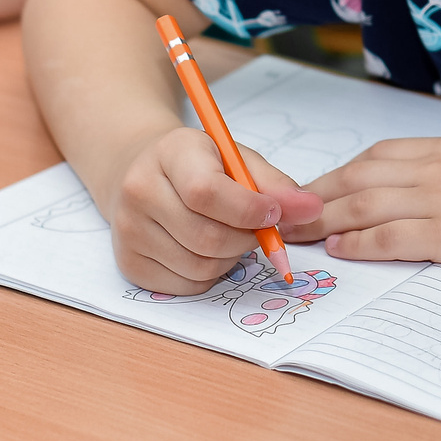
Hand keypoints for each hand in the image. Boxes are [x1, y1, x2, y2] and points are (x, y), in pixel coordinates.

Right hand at [102, 126, 325, 294]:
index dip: (247, 210)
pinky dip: (209, 275)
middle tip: (258, 227)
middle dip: (246, 239)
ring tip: (229, 234)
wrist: (140, 173)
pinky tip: (205, 249)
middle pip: (207, 237)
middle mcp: (139, 192)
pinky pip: (186, 286)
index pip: (206, 192)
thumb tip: (312, 210)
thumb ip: (275, 184)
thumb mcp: (235, 159)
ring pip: (199, 267)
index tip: (274, 213)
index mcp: (169, 153)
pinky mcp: (129, 264)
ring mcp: (128, 231)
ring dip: (230, 259)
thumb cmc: (198, 165)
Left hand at [297, 136, 440, 267]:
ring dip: (323, 221)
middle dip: (315, 198)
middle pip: (356, 180)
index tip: (312, 190)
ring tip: (296, 235)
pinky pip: (391, 238)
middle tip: (284, 214)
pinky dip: (359, 244)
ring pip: (363, 207)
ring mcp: (440, 200)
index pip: (374, 157)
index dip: (336, 175)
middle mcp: (434, 168)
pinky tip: (340, 250)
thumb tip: (424, 184)